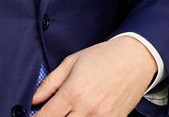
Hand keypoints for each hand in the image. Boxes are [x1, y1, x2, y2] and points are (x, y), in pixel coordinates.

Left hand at [32, 37, 156, 115]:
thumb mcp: (71, 63)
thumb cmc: (102, 57)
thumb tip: (34, 99)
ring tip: (68, 112)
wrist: (134, 58)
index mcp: (73, 92)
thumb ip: (50, 83)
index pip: (47, 116)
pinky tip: (83, 114)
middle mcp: (87, 108)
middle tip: (52, 112)